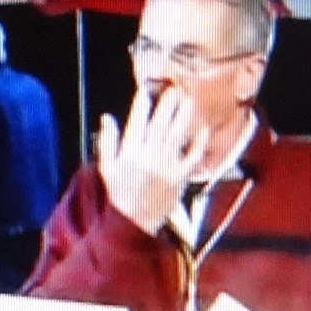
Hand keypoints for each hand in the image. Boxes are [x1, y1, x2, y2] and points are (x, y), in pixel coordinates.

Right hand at [98, 86, 210, 235]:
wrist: (134, 221)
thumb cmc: (120, 193)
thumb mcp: (107, 167)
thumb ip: (107, 141)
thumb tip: (107, 117)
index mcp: (129, 153)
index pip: (136, 123)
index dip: (142, 105)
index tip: (146, 90)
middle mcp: (148, 157)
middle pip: (160, 124)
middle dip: (167, 104)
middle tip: (175, 89)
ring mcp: (166, 167)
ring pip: (177, 135)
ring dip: (183, 116)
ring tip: (189, 100)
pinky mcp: (180, 177)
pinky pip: (192, 157)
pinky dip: (199, 143)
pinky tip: (203, 129)